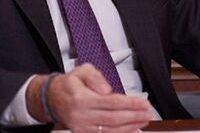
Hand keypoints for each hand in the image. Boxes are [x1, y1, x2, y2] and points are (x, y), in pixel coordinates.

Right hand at [30, 64, 150, 132]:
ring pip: (111, 130)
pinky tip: (132, 130)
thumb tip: (108, 90)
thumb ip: (96, 78)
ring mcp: (82, 127)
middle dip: (134, 116)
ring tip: (144, 121)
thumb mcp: (82, 71)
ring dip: (131, 126)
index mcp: (81, 99)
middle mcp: (81, 115)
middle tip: (148, 112)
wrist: (52, 98)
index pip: (111, 103)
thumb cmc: (69, 84)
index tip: (143, 102)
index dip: (130, 104)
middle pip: (114, 118)